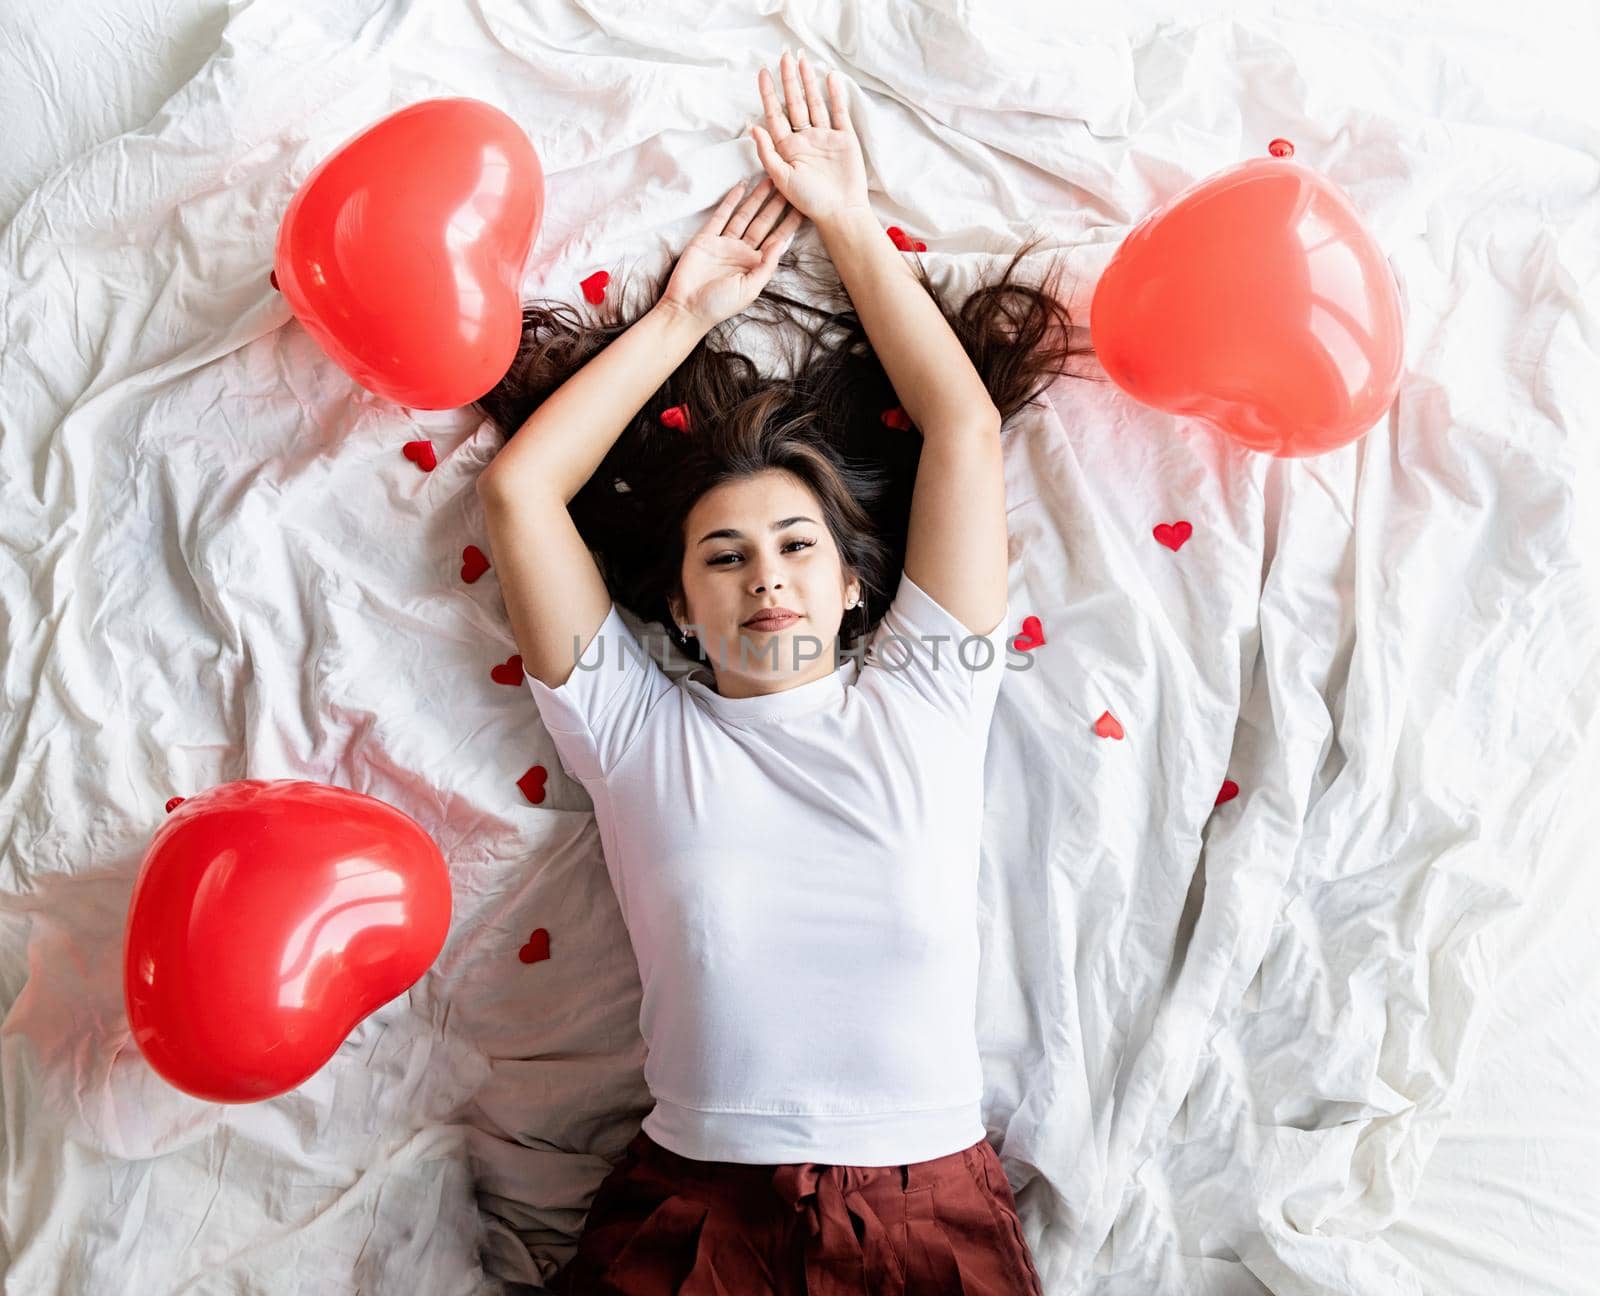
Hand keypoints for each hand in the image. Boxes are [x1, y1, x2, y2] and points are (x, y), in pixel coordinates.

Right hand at [658, 176, 804, 329]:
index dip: (789, 224)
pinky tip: (741, 187)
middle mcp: (742, 252)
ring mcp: (724, 243)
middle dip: (775, 205)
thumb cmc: (720, 305)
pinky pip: (721, 216)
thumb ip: (766, 267)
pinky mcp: (706, 238)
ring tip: (769, 180)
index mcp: (755, 265)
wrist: (686, 308)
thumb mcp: (749, 289)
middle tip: (787, 184)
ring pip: (744, 215)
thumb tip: (781, 244)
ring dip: (756, 198)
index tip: (802, 207)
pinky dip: (731, 201)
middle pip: (763, 223)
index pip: (776, 239)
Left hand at [748, 50, 869, 228]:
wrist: (841, 212)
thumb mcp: (782, 179)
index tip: (763, 72)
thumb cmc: (810, 201)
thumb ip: (767, 153)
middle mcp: (805, 139)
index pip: (775, 114)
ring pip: (815, 103)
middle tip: (784, 55)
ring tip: (802, 60)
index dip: (768, 93)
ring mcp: (825, 138)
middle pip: (795, 103)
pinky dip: (835, 95)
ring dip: (809, 82)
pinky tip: (830, 78)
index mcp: (787, 148)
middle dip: (789, 79)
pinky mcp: (844, 139)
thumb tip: (752, 126)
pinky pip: (838, 113)